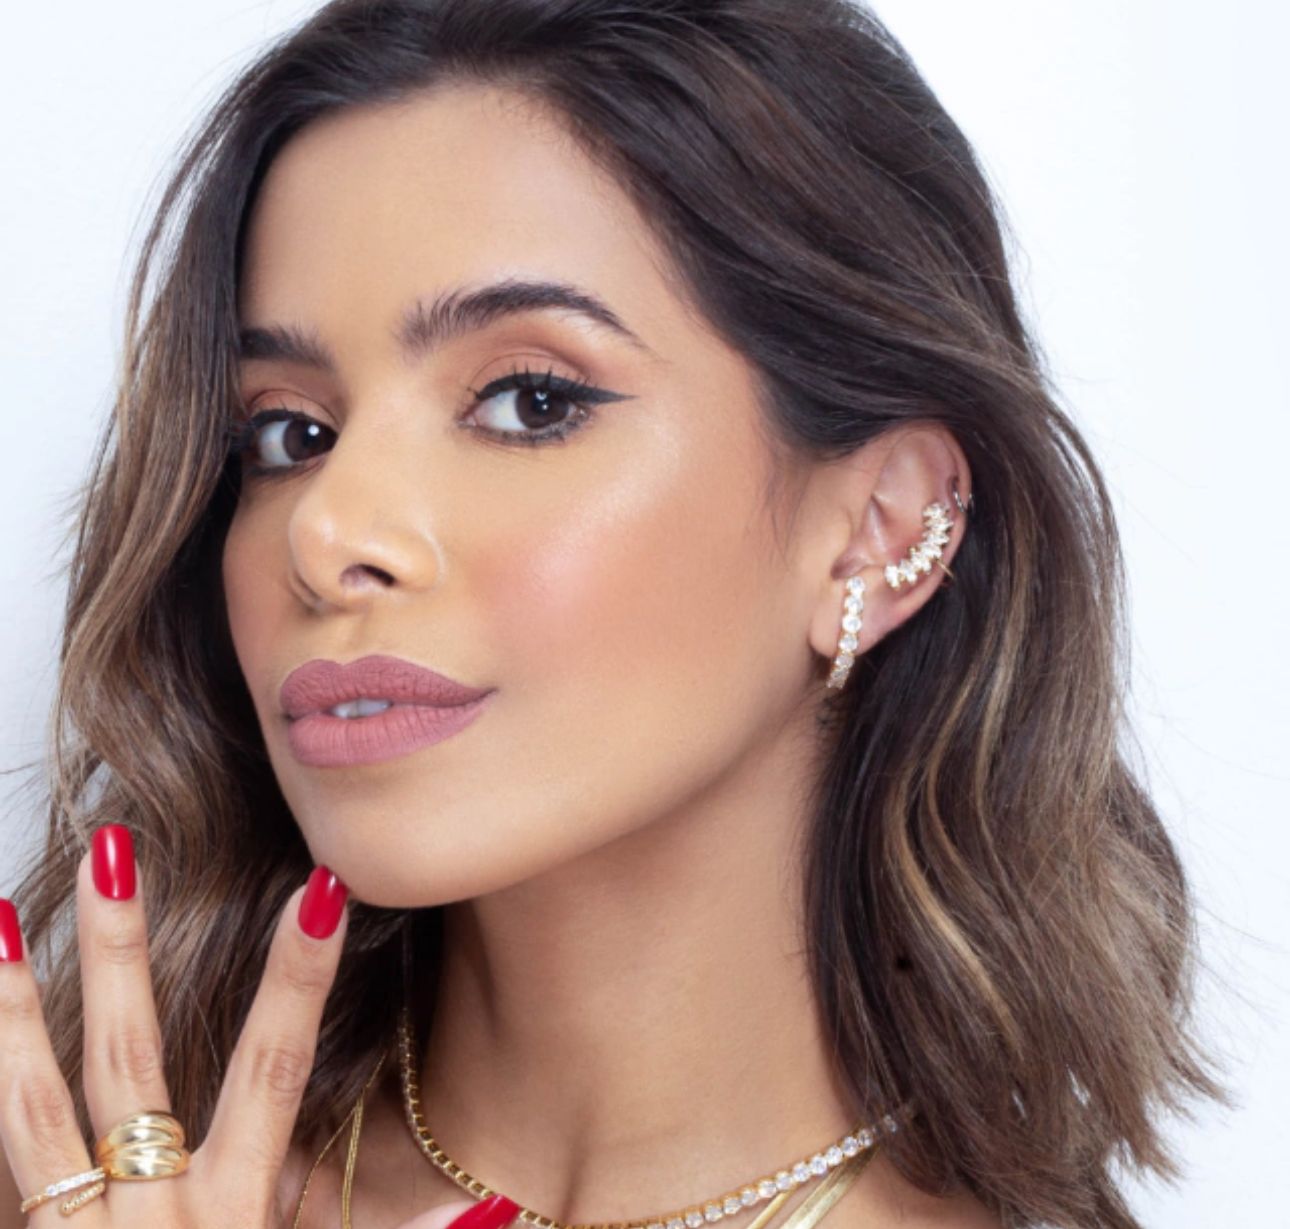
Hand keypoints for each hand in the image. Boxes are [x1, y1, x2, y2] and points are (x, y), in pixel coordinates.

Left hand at [0, 824, 503, 1228]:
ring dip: (13, 1010)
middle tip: (119, 852)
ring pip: (32, 1106)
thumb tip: (493, 1211)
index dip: (299, 978)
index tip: (319, 887)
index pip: (273, 1071)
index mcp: (232, 1218)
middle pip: (129, 1063)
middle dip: (122, 953)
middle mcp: (149, 1213)